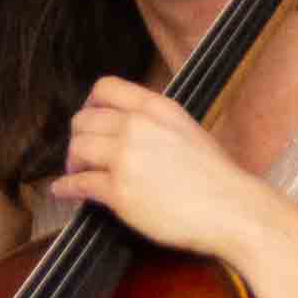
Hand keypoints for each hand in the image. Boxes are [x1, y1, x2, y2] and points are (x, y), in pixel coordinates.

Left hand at [54, 78, 270, 260]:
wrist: (233, 209)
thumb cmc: (216, 177)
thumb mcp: (187, 130)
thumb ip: (154, 123)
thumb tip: (124, 125)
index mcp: (157, 108)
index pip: (105, 88)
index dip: (89, 104)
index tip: (87, 120)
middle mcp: (138, 127)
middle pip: (83, 119)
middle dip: (78, 136)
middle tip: (81, 153)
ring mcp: (126, 158)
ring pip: (77, 148)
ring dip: (71, 162)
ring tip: (76, 172)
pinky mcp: (119, 191)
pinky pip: (78, 184)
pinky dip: (66, 188)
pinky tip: (64, 191)